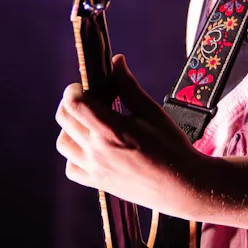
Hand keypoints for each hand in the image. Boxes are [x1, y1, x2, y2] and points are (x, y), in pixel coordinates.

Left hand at [55, 54, 211, 218]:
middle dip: (72, 103)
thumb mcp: (152, 112)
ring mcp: (96, 169)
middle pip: (64, 118)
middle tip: (90, 100)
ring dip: (70, 128)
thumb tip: (116, 60)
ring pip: (62, 143)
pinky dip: (73, 156)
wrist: (185, 187)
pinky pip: (71, 168)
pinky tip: (90, 149)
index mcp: (112, 130)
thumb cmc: (173, 148)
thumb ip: (129, 86)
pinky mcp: (98, 184)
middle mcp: (98, 150)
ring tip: (89, 124)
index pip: (74, 103)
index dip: (74, 90)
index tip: (86, 86)